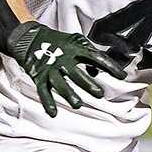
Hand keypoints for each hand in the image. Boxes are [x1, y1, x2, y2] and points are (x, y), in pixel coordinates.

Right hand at [8, 21, 128, 116]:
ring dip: (68, 94)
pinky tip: (54, 113)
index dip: (110, 66)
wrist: (30, 38)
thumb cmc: (58, 42)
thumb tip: (98, 70)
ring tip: (78, 104)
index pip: (95, 57)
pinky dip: (47, 102)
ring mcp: (49, 68)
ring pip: (59, 83)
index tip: (122, 76)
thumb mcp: (76, 41)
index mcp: (75, 49)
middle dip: (87, 84)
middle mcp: (62, 59)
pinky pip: (42, 91)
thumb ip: (89, 53)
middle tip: (99, 94)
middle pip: (75, 73)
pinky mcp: (38, 76)